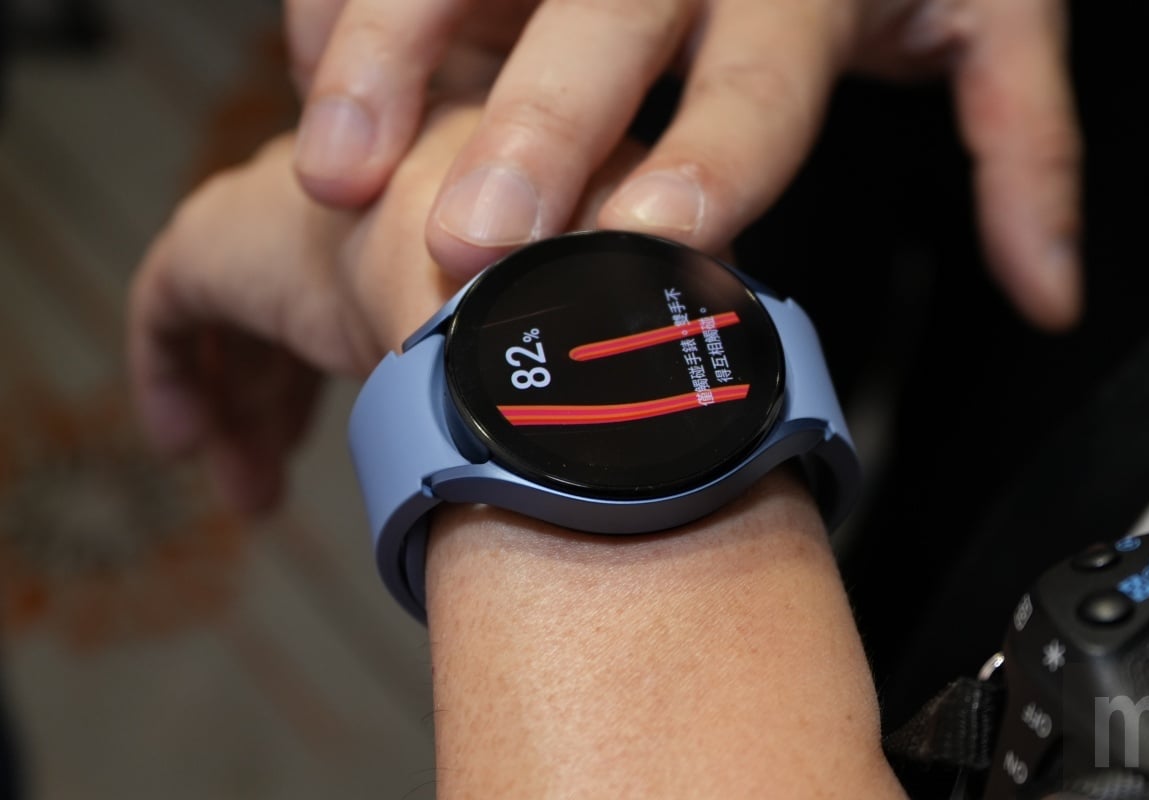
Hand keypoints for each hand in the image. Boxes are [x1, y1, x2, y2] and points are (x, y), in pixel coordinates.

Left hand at [128, 102, 641, 513]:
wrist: (505, 277)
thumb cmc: (566, 297)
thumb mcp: (595, 323)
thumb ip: (594, 352)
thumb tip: (632, 416)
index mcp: (441, 197)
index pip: (394, 268)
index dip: (380, 338)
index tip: (379, 400)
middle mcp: (359, 192)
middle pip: (310, 295)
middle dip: (301, 386)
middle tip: (298, 458)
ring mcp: (289, 213)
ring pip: (245, 317)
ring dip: (252, 407)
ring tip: (252, 485)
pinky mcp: (216, 246)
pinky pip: (174, 314)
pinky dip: (177, 381)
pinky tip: (189, 446)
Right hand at [289, 0, 1080, 329]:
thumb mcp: (986, 18)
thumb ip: (1023, 148)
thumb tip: (1046, 293)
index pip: (758, 79)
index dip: (707, 161)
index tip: (652, 248)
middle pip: (599, 23)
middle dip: (530, 131)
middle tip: (468, 243)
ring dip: (388, 57)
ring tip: (332, 172)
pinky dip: (354, 6)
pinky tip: (317, 81)